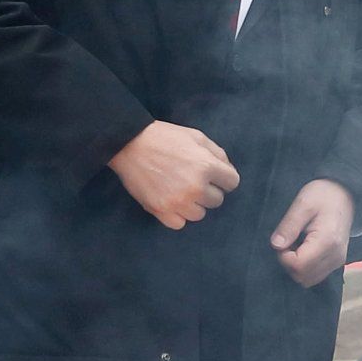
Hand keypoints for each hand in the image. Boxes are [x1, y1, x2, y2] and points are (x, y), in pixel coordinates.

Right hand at [110, 122, 237, 229]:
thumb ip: (217, 153)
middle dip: (208, 190)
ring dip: (193, 204)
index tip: (214, 175)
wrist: (129, 144)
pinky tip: (171, 201)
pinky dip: (177, 215)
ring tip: (180, 190)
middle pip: (217, 200)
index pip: (232, 183)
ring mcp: (178, 202)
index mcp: (206, 166)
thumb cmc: (164, 138)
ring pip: (200, 214)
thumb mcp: (196, 137)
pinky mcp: (161, 211)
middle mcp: (195, 187)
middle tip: (192, 179)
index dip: (224, 178)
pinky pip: (180, 224)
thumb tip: (228, 170)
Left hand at [270, 179, 355, 286]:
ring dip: (296, 266)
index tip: (283, 240)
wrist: (344, 195)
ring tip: (296, 245)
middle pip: (302, 276)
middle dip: (288, 263)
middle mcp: (335, 256)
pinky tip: (303, 250)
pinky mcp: (336, 263)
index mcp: (327, 241)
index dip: (283, 256)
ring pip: (308, 280)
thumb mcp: (303, 203)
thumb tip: (276, 245)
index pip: (298, 265)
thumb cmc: (323, 195)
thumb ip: (289, 225)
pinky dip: (304, 267)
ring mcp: (337, 261)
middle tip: (288, 242)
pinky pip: (315, 276)